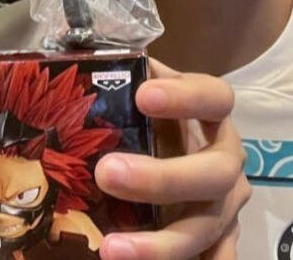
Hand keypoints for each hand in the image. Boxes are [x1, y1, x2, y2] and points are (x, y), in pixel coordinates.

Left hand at [95, 59, 250, 258]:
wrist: (170, 147)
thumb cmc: (145, 113)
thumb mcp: (134, 89)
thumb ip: (112, 70)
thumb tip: (66, 52)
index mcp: (211, 113)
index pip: (215, 97)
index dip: (185, 98)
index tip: (142, 96)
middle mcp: (226, 158)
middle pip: (214, 172)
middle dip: (162, 178)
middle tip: (107, 173)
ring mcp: (225, 204)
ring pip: (208, 227)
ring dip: (162, 243)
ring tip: (111, 248)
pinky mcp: (218, 239)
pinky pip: (217, 259)